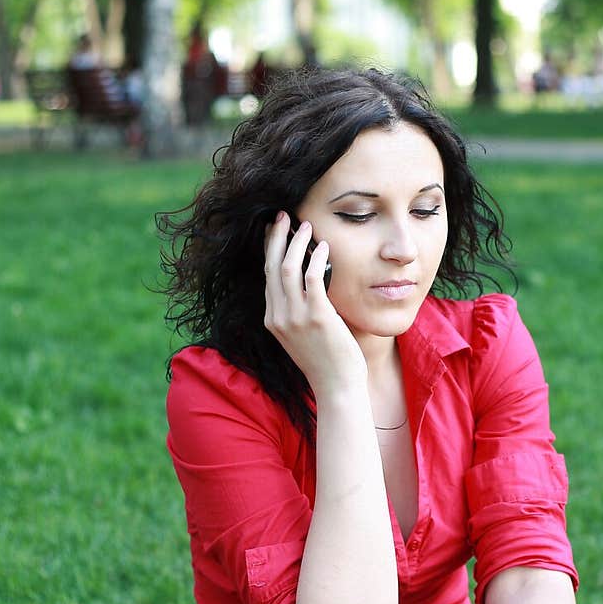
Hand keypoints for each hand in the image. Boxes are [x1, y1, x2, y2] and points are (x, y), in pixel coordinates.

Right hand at [263, 212, 366, 395]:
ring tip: (305, 226)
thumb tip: (310, 281)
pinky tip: (324, 247)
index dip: (269, 250)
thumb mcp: (302, 334)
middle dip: (276, 237)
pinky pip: (313, 278)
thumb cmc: (326, 361)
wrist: (336, 387)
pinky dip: (316, 258)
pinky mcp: (317, 317)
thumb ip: (300, 310)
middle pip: (272, 267)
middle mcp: (278, 316)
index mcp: (272, 319)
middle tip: (282, 216)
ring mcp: (296, 317)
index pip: (267, 276)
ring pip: (289, 268)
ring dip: (297, 243)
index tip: (273, 230)